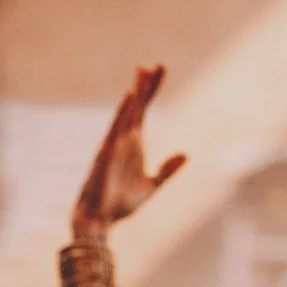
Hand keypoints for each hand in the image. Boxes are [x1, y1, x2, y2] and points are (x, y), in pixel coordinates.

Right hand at [71, 64, 186, 239]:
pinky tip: (130, 99)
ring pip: (125, 115)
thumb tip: (185, 154)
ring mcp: (113, 147)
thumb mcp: (152, 186)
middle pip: (135, 107)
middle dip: (145, 86)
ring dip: (134, 97)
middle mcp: (123, 141)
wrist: (101, 222)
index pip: (144, 110)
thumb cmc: (121, 206)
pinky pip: (115, 132)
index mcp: (134, 145)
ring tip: (142, 75)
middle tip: (154, 64)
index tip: (160, 69)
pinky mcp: (106, 157)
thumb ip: (167, 170)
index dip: (152, 90)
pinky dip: (122, 115)